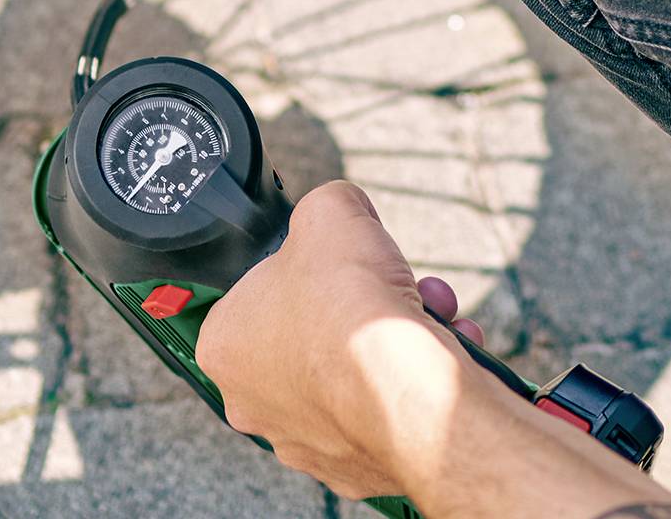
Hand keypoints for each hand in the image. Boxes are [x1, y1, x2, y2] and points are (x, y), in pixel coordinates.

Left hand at [195, 182, 506, 497]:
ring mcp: (306, 442)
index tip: (336, 260)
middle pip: (312, 333)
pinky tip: (446, 349)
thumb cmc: (351, 305)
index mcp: (225, 346)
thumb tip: (344, 210)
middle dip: (361, 302)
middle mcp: (255, 404)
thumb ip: (329, 204)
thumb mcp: (330, 212)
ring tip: (431, 310)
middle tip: (392, 280)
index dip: (305, 267)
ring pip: (354, 372)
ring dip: (397, 335)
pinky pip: (388, 409)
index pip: (256, 293)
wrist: (408, 387)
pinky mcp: (358, 466)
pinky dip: (418, 378)